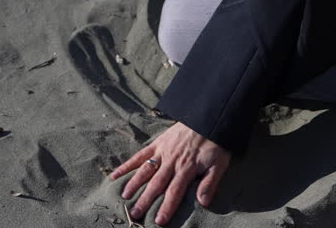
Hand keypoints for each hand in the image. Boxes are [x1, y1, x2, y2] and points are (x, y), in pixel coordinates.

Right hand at [109, 122, 230, 225]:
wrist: (208, 118)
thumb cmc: (215, 143)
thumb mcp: (219, 164)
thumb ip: (210, 183)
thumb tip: (203, 202)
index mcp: (186, 168)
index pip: (174, 191)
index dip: (167, 207)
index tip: (159, 221)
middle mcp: (171, 162)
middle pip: (156, 184)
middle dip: (145, 200)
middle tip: (135, 214)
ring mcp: (162, 152)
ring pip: (145, 170)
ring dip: (134, 184)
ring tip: (125, 197)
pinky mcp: (157, 144)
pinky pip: (140, 156)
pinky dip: (128, 165)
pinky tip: (116, 174)